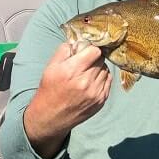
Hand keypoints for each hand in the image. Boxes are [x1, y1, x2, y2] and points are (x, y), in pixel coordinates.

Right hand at [24, 42, 111, 158]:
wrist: (50, 117)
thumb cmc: (49, 89)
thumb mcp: (51, 66)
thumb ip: (65, 50)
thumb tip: (79, 41)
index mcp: (72, 71)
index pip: (94, 51)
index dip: (90, 48)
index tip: (86, 50)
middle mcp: (86, 82)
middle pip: (101, 59)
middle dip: (94, 58)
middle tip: (85, 61)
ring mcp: (95, 93)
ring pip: (106, 69)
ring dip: (99, 68)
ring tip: (87, 73)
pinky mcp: (101, 101)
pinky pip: (108, 81)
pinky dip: (102, 78)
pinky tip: (91, 81)